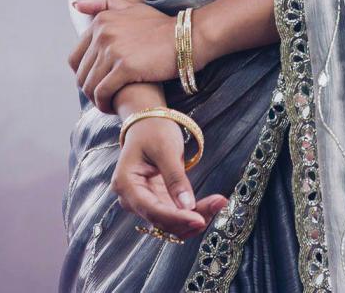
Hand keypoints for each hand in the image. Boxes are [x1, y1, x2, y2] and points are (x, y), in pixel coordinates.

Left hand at [68, 0, 177, 113]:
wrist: (188, 37)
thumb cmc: (161, 26)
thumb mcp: (132, 7)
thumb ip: (103, 3)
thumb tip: (76, 4)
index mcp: (101, 21)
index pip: (75, 58)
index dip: (85, 75)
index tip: (99, 82)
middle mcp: (103, 33)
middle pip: (81, 74)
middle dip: (90, 89)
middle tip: (105, 97)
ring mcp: (113, 49)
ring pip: (90, 85)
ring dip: (97, 99)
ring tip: (109, 103)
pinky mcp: (125, 67)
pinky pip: (102, 92)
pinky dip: (104, 104)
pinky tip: (113, 107)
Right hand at [112, 116, 227, 239]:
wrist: (148, 124)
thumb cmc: (153, 130)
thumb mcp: (165, 149)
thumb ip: (175, 178)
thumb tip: (187, 206)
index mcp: (126, 184)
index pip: (152, 210)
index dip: (176, 218)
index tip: (199, 220)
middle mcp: (131, 199)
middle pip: (162, 219)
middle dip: (190, 217)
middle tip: (218, 205)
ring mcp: (143, 201)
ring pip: (170, 221)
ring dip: (194, 217)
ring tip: (218, 204)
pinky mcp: (156, 201)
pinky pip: (174, 213)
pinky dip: (191, 212)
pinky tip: (210, 206)